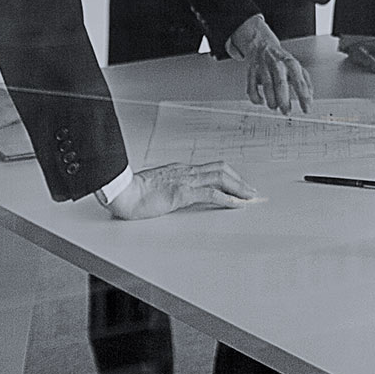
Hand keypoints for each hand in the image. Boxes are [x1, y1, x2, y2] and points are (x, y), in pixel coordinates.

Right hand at [102, 160, 264, 219]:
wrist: (122, 192)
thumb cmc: (134, 192)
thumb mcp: (157, 188)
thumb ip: (170, 188)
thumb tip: (176, 195)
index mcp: (180, 170)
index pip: (211, 169)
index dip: (228, 175)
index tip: (238, 184)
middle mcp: (186, 171)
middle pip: (221, 170)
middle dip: (239, 180)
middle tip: (251, 191)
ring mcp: (186, 180)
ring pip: (221, 178)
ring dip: (239, 188)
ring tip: (250, 197)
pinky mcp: (183, 192)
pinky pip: (212, 194)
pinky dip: (228, 198)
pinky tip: (236, 204)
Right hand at [230, 15, 313, 113]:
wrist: (262, 43)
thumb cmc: (281, 58)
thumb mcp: (296, 66)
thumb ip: (305, 81)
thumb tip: (310, 97)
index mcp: (291, 63)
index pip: (299, 82)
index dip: (304, 97)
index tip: (306, 109)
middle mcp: (277, 64)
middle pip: (281, 84)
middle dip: (284, 100)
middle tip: (287, 111)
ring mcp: (263, 67)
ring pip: (267, 86)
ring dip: (271, 100)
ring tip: (274, 107)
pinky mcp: (251, 71)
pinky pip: (251, 87)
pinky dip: (255, 97)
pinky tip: (261, 101)